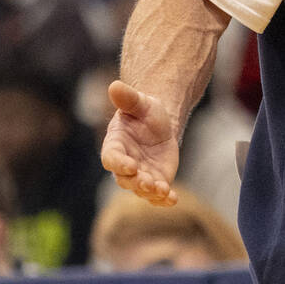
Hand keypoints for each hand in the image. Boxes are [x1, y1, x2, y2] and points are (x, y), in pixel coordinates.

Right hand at [100, 80, 180, 205]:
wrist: (160, 124)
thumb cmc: (144, 111)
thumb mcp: (139, 102)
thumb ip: (127, 98)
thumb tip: (114, 85)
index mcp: (115, 145)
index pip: (112, 158)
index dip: (119, 164)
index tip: (131, 166)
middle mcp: (124, 164)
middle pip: (125, 179)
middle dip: (136, 182)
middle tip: (147, 182)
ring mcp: (140, 175)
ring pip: (141, 189)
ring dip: (151, 192)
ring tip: (163, 191)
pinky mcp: (156, 181)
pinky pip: (157, 194)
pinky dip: (164, 199)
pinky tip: (173, 199)